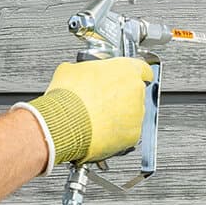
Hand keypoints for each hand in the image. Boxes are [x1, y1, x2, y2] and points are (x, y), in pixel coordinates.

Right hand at [26, 57, 154, 164]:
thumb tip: (79, 73)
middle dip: (121, 98)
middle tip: (101, 102)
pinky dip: (116, 135)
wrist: (62, 124)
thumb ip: (84, 70)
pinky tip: (99, 133)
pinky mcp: (133, 136)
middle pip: (135, 93)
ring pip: (132, 115)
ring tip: (97, 120)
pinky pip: (127, 134)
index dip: (131, 76)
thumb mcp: (70, 71)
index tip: (124, 81)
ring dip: (118, 117)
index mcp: (126, 69)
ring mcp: (136, 114)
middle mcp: (136, 90)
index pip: (143, 69)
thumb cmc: (68, 98)